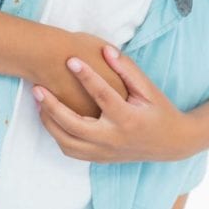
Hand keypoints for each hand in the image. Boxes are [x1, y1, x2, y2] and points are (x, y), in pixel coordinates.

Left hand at [33, 45, 196, 162]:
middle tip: (37, 87)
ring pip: (67, 142)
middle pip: (74, 126)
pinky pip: (71, 150)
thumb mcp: (148, 88)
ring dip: (49, 122)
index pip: (102, 95)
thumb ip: (126, 69)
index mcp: (128, 118)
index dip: (86, 76)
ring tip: (39, 101)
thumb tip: (105, 49)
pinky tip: (50, 117)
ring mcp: (105, 152)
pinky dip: (57, 135)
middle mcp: (113, 138)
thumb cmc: (159, 110)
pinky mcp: (100, 158)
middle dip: (52, 107)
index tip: (70, 59)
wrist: (171, 143)